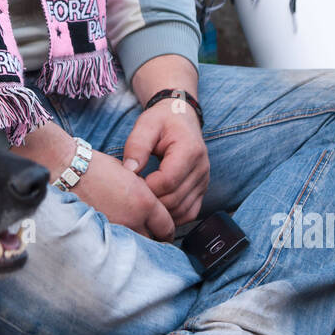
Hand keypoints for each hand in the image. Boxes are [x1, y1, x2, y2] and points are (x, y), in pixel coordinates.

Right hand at [71, 147, 175, 239]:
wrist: (70, 171)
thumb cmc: (98, 167)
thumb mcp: (130, 174)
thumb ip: (143, 191)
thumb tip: (149, 203)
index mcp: (144, 202)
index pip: (167, 227)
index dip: (167, 231)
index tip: (164, 232)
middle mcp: (133, 219)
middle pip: (154, 242)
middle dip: (155, 240)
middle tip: (152, 238)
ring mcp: (116, 229)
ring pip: (136, 247)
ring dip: (138, 245)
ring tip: (134, 243)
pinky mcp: (99, 235)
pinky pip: (117, 246)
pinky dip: (119, 245)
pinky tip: (116, 243)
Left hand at [121, 102, 209, 227]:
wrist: (181, 118)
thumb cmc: (162, 121)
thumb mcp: (146, 124)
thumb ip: (137, 146)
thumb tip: (130, 171)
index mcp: (190, 150)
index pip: (168, 181)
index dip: (147, 187)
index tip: (130, 183)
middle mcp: (202, 168)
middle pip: (175, 199)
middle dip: (151, 201)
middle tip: (132, 195)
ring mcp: (204, 181)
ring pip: (182, 210)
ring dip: (160, 211)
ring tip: (143, 200)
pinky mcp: (202, 190)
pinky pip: (189, 213)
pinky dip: (172, 216)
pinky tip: (156, 208)